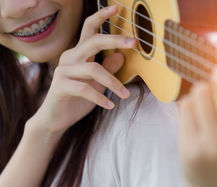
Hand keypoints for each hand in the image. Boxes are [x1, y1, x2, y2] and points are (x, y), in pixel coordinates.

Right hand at [32, 5, 136, 134]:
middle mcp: (70, 58)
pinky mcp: (60, 86)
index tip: (117, 8)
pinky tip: (110, 105)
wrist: (56, 119)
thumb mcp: (98, 84)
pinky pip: (85, 89)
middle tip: (134, 42)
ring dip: (113, 83)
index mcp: (79, 54)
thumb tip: (122, 56)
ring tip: (125, 95)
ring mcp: (63, 71)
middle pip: (93, 41)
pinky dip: (100, 98)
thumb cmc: (78, 100)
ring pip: (93, 69)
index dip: (101, 17)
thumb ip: (108, 69)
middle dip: (114, 39)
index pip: (89, 29)